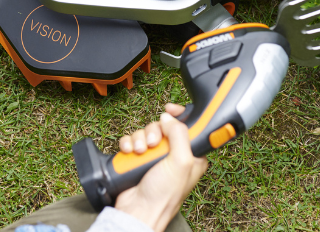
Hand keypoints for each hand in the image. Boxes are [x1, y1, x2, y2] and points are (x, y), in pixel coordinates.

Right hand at [114, 104, 207, 231]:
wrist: (138, 210)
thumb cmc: (164, 194)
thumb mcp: (181, 162)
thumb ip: (179, 134)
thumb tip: (168, 118)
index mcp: (191, 155)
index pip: (189, 125)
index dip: (179, 115)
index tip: (169, 109)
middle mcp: (174, 154)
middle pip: (163, 127)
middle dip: (154, 131)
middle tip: (153, 143)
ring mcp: (155, 157)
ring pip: (146, 132)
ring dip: (140, 139)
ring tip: (140, 152)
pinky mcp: (138, 159)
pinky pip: (131, 140)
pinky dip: (128, 144)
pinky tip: (129, 152)